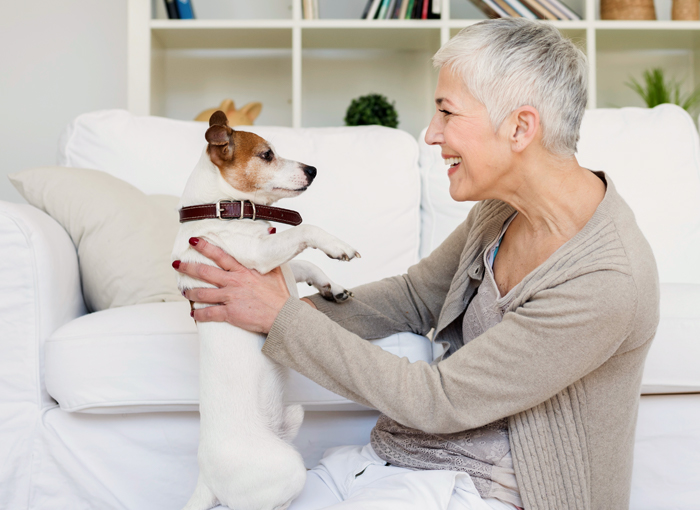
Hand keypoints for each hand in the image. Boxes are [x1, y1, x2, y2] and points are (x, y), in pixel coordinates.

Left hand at [173, 237, 289, 333]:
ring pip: (203, 293)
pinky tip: (193, 313)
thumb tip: (270, 232)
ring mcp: (230, 298)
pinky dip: (199, 314)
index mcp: (243, 271)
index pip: (220, 256)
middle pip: (205, 272)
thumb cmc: (280, 295)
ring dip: (190, 291)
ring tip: (183, 291)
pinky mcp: (230, 313)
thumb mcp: (276, 271)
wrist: (283, 316)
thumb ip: (268, 255)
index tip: (193, 241)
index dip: (205, 247)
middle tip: (177, 264)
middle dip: (188, 267)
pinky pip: (209, 313)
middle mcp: (234, 282)